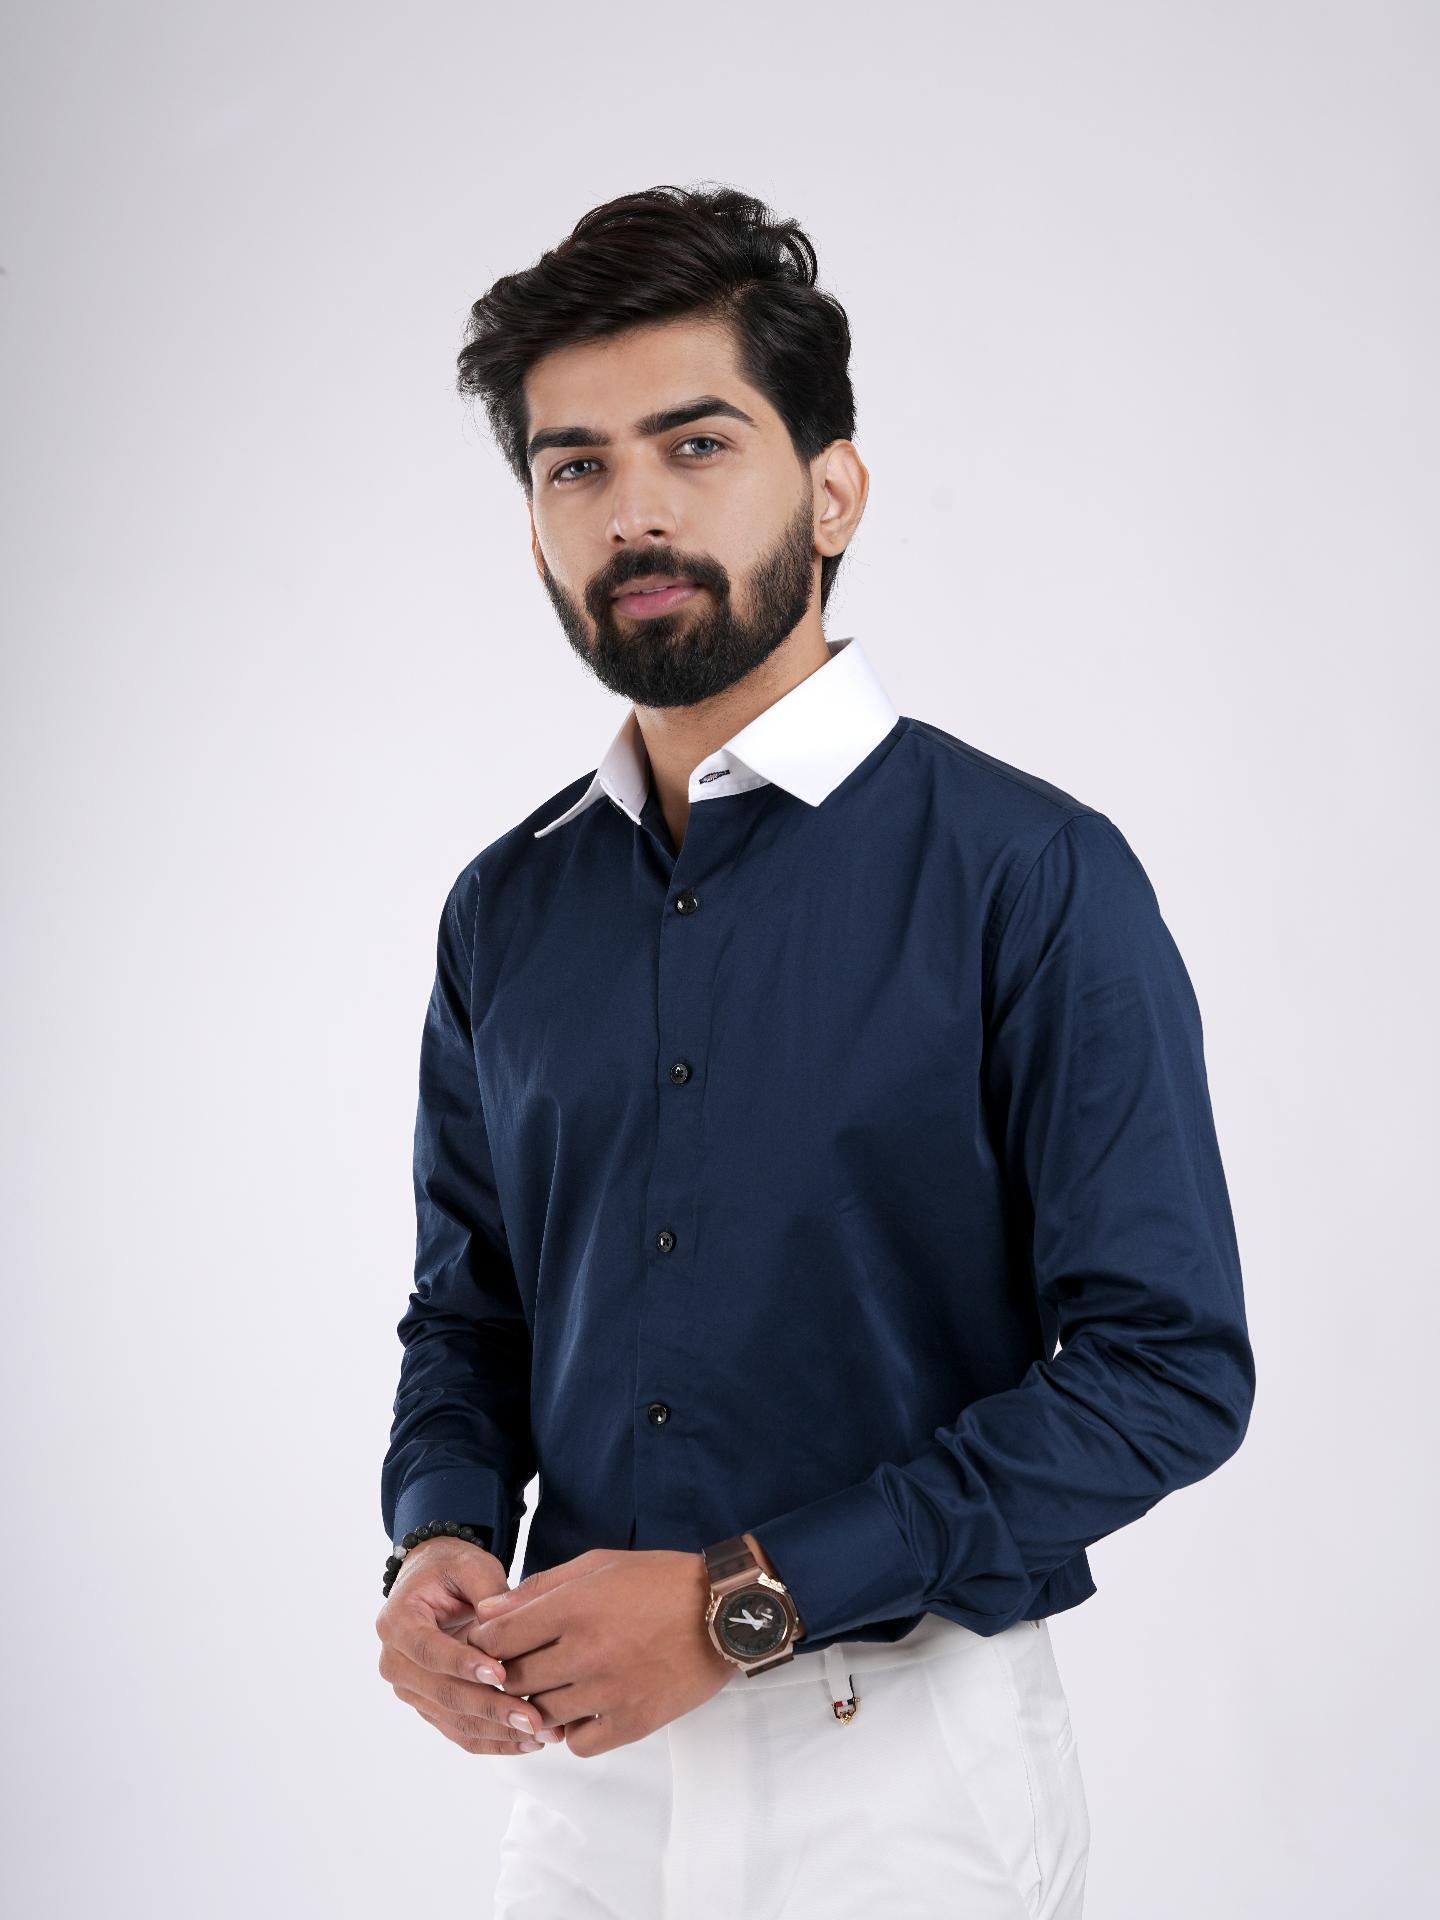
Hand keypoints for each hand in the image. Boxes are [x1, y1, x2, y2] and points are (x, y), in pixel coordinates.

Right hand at [375, 1536, 560, 1755]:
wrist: (435, 1583)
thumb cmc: (452, 1570)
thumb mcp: (470, 1565)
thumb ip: (488, 1591)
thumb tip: (505, 1625)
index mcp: (398, 1621)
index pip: (428, 1649)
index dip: (463, 1664)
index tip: (501, 1674)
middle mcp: (396, 1661)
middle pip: (442, 1693)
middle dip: (490, 1708)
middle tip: (532, 1717)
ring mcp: (411, 1690)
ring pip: (453, 1720)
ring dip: (497, 1732)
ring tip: (541, 1732)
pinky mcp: (429, 1707)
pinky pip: (459, 1731)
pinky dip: (493, 1740)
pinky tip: (526, 1741)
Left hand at [464, 1548, 735, 1756]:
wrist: (724, 1612)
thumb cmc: (659, 1580)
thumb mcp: (598, 1565)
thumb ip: (539, 1587)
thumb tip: (486, 1612)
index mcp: (573, 1608)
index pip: (497, 1640)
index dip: (484, 1643)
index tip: (492, 1643)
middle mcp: (585, 1652)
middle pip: (514, 1681)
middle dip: (508, 1675)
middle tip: (519, 1668)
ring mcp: (609, 1692)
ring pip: (541, 1716)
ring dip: (537, 1705)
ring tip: (552, 1688)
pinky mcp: (633, 1722)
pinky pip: (578, 1744)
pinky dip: (572, 1732)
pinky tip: (582, 1710)